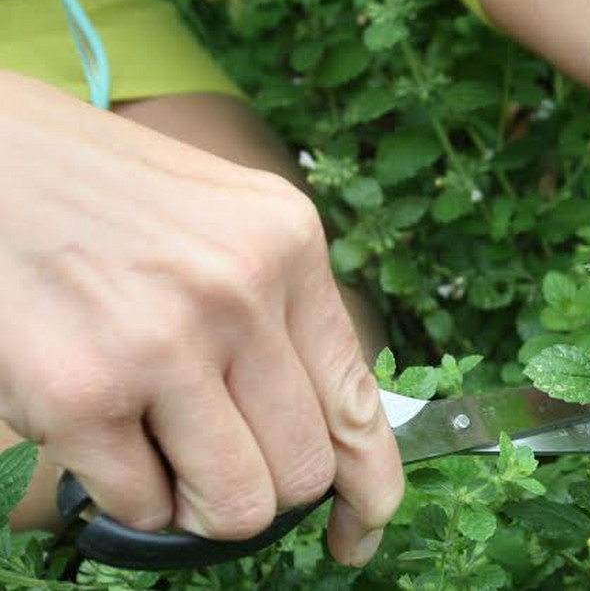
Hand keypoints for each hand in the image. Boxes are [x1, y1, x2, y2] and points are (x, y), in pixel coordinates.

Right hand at [0, 72, 400, 564]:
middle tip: (218, 466)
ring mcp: (163, 344)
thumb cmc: (106, 199)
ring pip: (237, 506)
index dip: (371, 486)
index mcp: (289, 245)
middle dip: (265, 491)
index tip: (363, 528)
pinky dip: (130, 497)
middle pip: (304, 470)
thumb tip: (332, 435)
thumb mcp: (228, 225)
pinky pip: (144, 507)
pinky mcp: (81, 394)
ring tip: (162, 453)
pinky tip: (106, 439)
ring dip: (201, 505)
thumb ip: (283, 315)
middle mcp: (240, 292)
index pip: (359, 400)